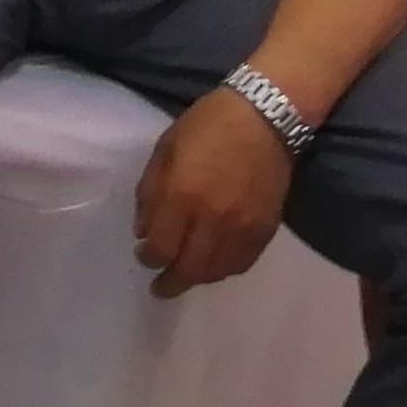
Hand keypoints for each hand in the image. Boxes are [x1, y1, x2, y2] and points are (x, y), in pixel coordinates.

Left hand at [132, 85, 297, 296]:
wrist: (264, 118)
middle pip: (188, 269)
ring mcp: (242, 228)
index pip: (160, 247)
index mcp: (182, 195)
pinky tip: (213, 266)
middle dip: (170, 283)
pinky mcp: (264, 230)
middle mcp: (212, 218)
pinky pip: (241, 264)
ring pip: (215, 272)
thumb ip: (149, 192)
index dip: (148, 258)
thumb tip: (142, 231)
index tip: (143, 256)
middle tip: (159, 287)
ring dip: (196, 278)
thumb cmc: (206, 126)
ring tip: (185, 276)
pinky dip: (223, 270)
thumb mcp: (165, 149)